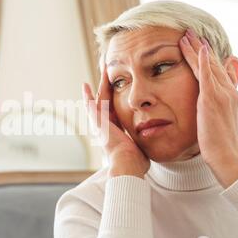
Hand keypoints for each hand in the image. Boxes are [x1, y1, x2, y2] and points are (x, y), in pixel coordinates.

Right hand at [82, 58, 149, 179]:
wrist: (127, 165)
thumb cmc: (136, 162)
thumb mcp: (141, 146)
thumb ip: (144, 141)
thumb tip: (152, 139)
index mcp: (115, 132)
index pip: (114, 112)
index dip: (115, 100)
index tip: (118, 90)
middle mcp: (104, 128)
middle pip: (105, 103)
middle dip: (106, 88)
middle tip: (108, 74)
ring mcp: (99, 125)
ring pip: (99, 100)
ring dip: (100, 86)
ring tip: (102, 72)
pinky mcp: (97, 122)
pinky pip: (91, 106)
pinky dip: (87, 96)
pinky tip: (85, 86)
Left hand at [179, 28, 237, 186]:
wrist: (227, 157)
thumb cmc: (230, 146)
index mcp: (233, 98)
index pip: (220, 73)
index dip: (211, 59)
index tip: (203, 47)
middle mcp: (228, 92)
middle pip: (213, 65)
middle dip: (201, 48)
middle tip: (191, 34)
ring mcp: (221, 94)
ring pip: (207, 66)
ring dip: (196, 49)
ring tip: (187, 35)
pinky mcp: (211, 99)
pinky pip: (206, 75)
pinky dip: (201, 60)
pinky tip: (197, 47)